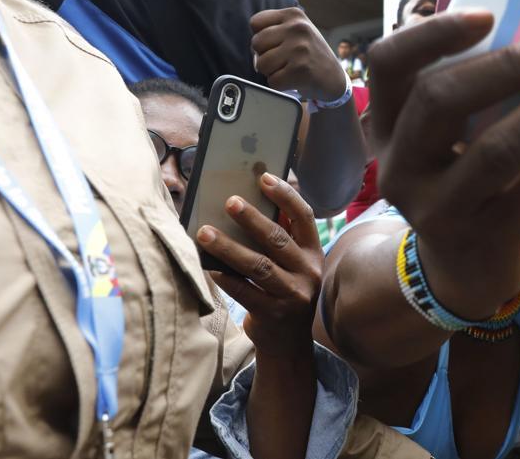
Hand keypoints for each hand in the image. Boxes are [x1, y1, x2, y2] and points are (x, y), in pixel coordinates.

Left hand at [197, 173, 322, 357]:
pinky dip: (225, 278)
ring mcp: (292, 294)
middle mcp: (308, 272)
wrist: (289, 342)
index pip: (304, 217)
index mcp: (314, 253)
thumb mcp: (293, 265)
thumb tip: (247, 203)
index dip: (286, 195)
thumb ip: (280, 239)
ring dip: (229, 247)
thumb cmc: (284, 291)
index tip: (264, 177)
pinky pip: (244, 292)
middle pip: (278, 240)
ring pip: (258, 265)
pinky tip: (208, 267)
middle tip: (229, 201)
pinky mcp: (274, 314)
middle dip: (252, 218)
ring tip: (204, 232)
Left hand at [251, 7, 347, 101]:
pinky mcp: (301, 70)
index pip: (255, 22)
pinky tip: (293, 80)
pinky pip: (273, 81)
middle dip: (264, 56)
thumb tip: (253, 48)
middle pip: (256, 43)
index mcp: (294, 14)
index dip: (261, 37)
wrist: (334, 78)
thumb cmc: (309, 54)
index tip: (275, 44)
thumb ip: (274, 28)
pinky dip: (280, 85)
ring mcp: (300, 49)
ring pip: (261, 64)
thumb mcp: (297, 30)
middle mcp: (298, 28)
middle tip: (281, 60)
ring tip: (287, 69)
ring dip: (271, 72)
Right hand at [366, 10, 519, 315]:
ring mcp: (439, 209)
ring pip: (497, 147)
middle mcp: (401, 167)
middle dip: (508, 65)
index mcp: (389, 127)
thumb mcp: (449, 140)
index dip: (433, 34)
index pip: (388, 65)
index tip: (487, 14)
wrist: (466, 272)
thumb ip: (474, 92)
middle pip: (441, 100)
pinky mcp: (486, 237)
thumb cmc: (468, 179)